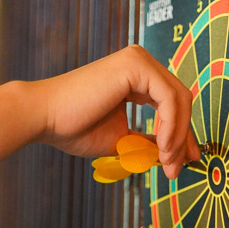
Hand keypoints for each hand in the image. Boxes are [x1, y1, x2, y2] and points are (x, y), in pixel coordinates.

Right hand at [33, 45, 199, 177]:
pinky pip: (169, 99)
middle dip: (184, 137)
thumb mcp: (123, 140)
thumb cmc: (75, 127)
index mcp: (136, 75)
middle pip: (181, 100)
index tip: (183, 163)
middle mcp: (140, 62)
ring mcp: (138, 59)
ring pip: (179, 99)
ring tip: (167, 162)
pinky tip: (161, 148)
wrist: (44, 118)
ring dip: (178, 136)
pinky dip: (171, 126)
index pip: (172, 103)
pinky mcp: (136, 65)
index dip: (182, 134)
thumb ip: (148, 142)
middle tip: (179, 167)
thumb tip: (175, 155)